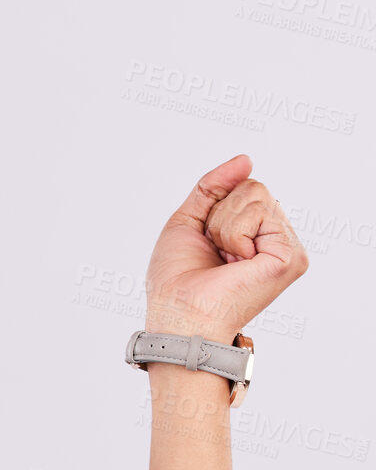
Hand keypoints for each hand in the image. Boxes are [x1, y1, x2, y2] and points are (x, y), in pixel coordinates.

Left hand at [144, 153, 309, 341]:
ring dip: (225, 225)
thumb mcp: (189, 219)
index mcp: (254, 234)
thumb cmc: (177, 277)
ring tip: (224, 258)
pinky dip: (235, 233)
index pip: (242, 186)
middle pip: (252, 186)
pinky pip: (261, 211)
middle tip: (215, 252)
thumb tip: (246, 159)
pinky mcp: (291, 255)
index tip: (206, 241)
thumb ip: (214, 186)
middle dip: (220, 214)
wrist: (179, 310)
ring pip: (256, 193)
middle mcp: (275, 239)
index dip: (214, 207)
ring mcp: (286, 247)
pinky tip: (237, 262)